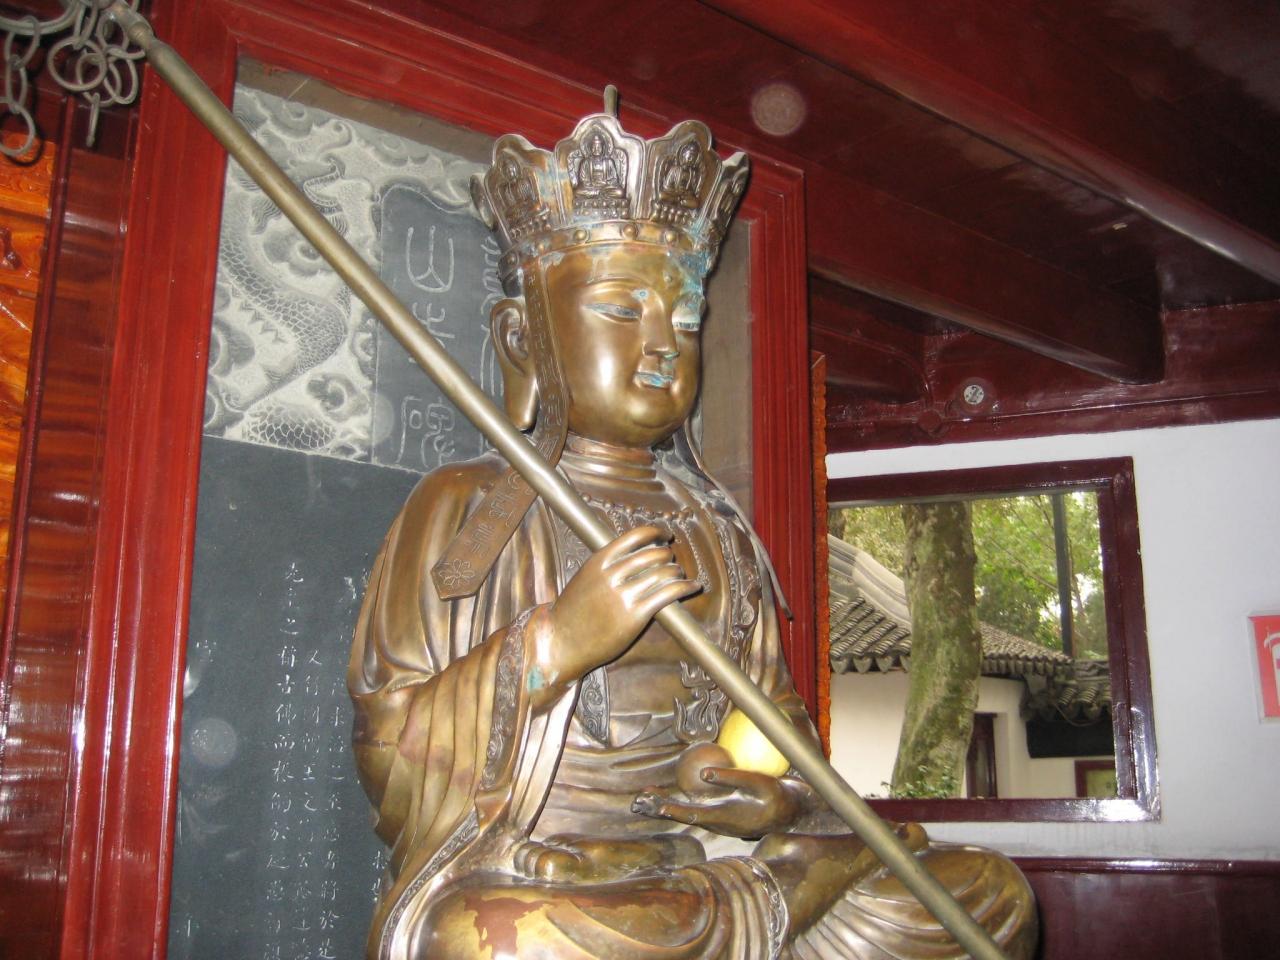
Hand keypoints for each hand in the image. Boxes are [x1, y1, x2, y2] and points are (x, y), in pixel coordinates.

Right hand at [541, 524, 699, 682]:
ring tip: (679, 575)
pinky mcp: (636, 615)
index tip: (664, 536)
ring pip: (664, 572)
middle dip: (667, 555)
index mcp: (599, 561)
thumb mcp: (584, 578)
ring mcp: (624, 595)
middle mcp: (613, 574)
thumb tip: (634, 554)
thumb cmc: (572, 613)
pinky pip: (669, 593)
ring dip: (677, 571)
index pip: (636, 536)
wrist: (561, 642)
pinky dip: (685, 587)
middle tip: (670, 561)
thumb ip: (607, 565)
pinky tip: (692, 586)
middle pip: (654, 553)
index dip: (656, 532)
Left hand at [632, 766, 803, 839]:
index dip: (674, 810)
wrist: (787, 814)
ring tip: (646, 795)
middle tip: (640, 800)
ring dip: (666, 806)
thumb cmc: (774, 795)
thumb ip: (731, 778)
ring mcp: (717, 821)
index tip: (658, 805)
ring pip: (687, 813)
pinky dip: (680, 801)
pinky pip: (696, 808)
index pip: (694, 815)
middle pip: (684, 816)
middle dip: (661, 809)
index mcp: (725, 818)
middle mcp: (717, 824)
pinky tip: (671, 788)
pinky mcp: (719, 816)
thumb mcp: (758, 783)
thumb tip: (704, 773)